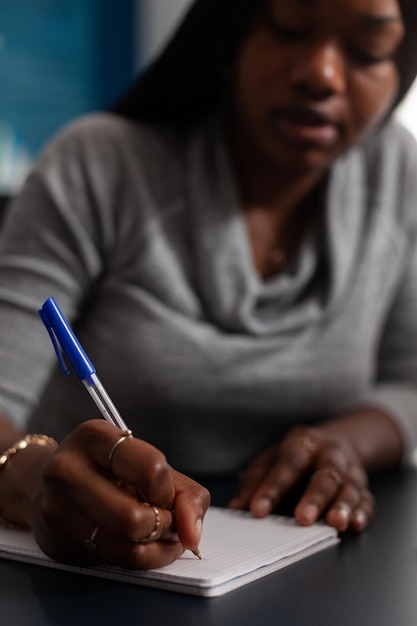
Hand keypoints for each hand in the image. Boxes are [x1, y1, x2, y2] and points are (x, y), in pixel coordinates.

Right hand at [31, 420, 209, 568]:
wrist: (54, 483)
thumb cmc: (113, 471)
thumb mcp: (150, 464)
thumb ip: (186, 494)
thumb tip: (192, 535)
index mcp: (95, 437)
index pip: (151, 469)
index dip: (167, 491)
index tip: (165, 493)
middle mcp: (68, 469)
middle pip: (134, 518)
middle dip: (164, 526)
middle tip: (167, 521)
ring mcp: (57, 507)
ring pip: (125, 548)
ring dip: (156, 549)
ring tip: (159, 535)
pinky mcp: (56, 540)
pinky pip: (112, 562)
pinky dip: (139, 560)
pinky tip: (139, 546)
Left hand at [228, 426, 373, 532]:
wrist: (332, 444)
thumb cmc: (294, 457)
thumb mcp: (271, 460)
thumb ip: (254, 482)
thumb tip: (236, 507)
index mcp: (302, 443)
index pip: (287, 463)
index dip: (272, 488)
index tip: (257, 510)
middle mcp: (329, 454)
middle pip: (325, 473)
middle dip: (314, 497)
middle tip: (302, 519)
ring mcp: (350, 470)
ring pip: (350, 487)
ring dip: (343, 506)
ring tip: (335, 524)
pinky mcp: (364, 487)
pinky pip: (366, 499)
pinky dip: (363, 513)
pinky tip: (355, 524)